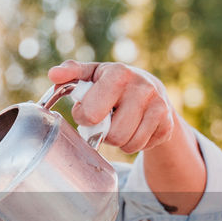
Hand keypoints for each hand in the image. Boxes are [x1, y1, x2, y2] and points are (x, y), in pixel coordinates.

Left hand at [48, 60, 177, 153]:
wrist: (152, 88)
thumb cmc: (112, 83)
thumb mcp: (91, 74)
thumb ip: (71, 73)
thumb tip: (53, 74)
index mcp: (118, 74)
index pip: (92, 113)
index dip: (84, 117)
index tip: (88, 110)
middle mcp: (142, 87)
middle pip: (113, 135)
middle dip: (104, 133)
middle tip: (105, 121)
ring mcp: (159, 106)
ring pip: (128, 145)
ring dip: (118, 141)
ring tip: (118, 125)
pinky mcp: (168, 124)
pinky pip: (142, 147)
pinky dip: (134, 143)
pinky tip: (134, 128)